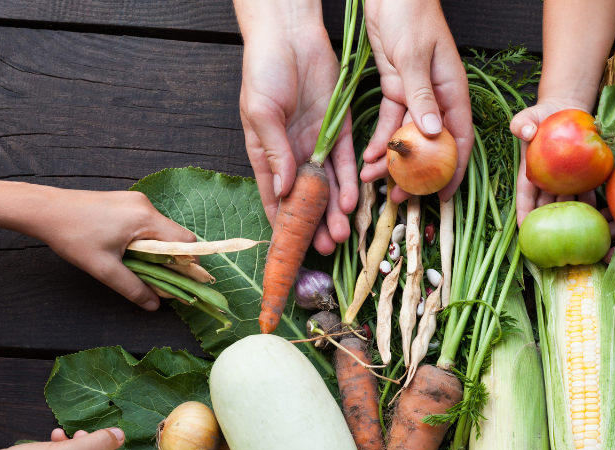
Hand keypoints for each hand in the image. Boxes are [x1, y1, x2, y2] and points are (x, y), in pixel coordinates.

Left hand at [34, 189, 196, 310]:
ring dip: (155, 251)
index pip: (185, 242)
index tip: (180, 281)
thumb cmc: (72, 235)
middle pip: (175, 236)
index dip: (188, 263)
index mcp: (145, 218)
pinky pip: (146, 224)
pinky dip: (144, 240)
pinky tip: (127, 251)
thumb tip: (154, 305)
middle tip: (158, 279)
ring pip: (160, 231)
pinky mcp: (125, 202)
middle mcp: (145, 205)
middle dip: (170, 259)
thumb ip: (133, 287)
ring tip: (137, 266)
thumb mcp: (104, 268)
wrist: (44, 209)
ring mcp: (135, 201)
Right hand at [238, 18, 357, 252]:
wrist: (290, 34)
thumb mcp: (261, 112)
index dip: (282, 223)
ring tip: (342, 234)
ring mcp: (315, 143)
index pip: (273, 197)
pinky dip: (349, 182)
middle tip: (326, 247)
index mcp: (266, 153)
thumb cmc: (264, 69)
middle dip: (314, 224)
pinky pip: (345, 162)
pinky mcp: (337, 129)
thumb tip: (282, 190)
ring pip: (328, 186)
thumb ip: (274, 152)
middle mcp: (291, 153)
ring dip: (335, 211)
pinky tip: (352, 202)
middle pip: (305, 199)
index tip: (289, 248)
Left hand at [361, 0, 472, 202]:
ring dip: (393, 160)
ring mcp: (417, 96)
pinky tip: (368, 156)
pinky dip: (381, 140)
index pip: (459, 139)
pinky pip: (391, 121)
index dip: (454, 170)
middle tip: (403, 198)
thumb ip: (421, 95)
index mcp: (452, 91)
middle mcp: (437, 99)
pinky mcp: (397, 89)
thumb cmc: (410, 14)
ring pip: (408, 138)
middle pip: (432, 146)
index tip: (444, 196)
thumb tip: (432, 133)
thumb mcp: (414, 55)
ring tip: (374, 181)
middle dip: (418, 174)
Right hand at [510, 97, 598, 224]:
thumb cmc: (542, 114)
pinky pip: (586, 191)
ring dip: (571, 216)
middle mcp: (548, 181)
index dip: (524, 213)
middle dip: (549, 223)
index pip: (525, 196)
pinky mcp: (582, 175)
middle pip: (547, 206)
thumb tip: (527, 133)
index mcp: (530, 173)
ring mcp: (565, 180)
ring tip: (576, 228)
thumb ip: (521, 124)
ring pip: (567, 202)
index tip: (524, 229)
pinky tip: (596, 211)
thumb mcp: (527, 117)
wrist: (566, 108)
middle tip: (553, 237)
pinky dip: (590, 201)